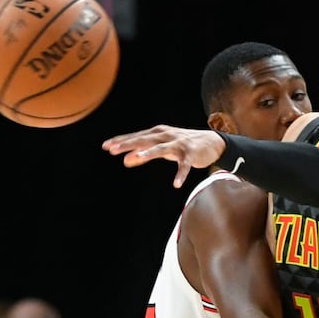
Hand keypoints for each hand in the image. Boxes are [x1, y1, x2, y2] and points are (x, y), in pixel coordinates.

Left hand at [102, 124, 224, 187]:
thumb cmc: (183, 146)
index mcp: (158, 134)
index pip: (137, 137)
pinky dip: (181, 174)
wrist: (212, 142)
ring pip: (162, 149)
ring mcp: (179, 144)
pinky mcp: (192, 154)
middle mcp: (166, 136)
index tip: (106, 146)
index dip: (122, 141)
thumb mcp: (162, 149)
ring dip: (149, 153)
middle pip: (145, 140)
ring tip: (136, 159)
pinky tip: (176, 184)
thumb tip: (125, 161)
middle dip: (129, 144)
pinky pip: (185, 165)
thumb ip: (143, 155)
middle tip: (113, 150)